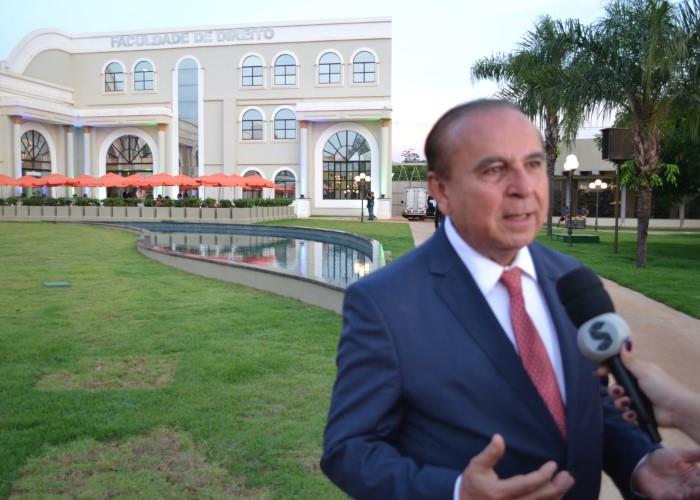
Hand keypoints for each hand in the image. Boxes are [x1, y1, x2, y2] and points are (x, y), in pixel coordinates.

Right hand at [459, 434, 573, 499]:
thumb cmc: (472, 484)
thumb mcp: (476, 467)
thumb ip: (490, 454)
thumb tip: (499, 438)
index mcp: (499, 492)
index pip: (527, 484)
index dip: (543, 475)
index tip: (553, 465)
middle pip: (540, 498)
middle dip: (556, 486)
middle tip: (567, 475)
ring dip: (557, 496)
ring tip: (566, 483)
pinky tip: (557, 496)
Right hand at [600, 349, 699, 442]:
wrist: (676, 409)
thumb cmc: (661, 386)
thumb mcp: (644, 371)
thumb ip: (630, 361)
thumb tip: (623, 343)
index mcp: (637, 373)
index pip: (617, 370)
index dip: (607, 371)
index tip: (598, 373)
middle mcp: (635, 386)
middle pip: (615, 387)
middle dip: (614, 390)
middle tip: (620, 391)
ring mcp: (636, 400)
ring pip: (618, 401)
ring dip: (621, 403)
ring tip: (629, 404)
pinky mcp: (638, 413)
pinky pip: (625, 414)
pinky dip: (628, 414)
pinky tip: (633, 414)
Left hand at [632, 447, 699, 498]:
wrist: (642, 464)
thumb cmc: (662, 459)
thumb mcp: (680, 454)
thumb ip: (696, 454)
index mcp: (696, 478)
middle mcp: (691, 488)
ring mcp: (680, 494)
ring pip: (692, 496)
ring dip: (696, 494)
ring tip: (698, 491)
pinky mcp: (668, 498)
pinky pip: (676, 499)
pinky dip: (680, 498)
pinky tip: (682, 495)